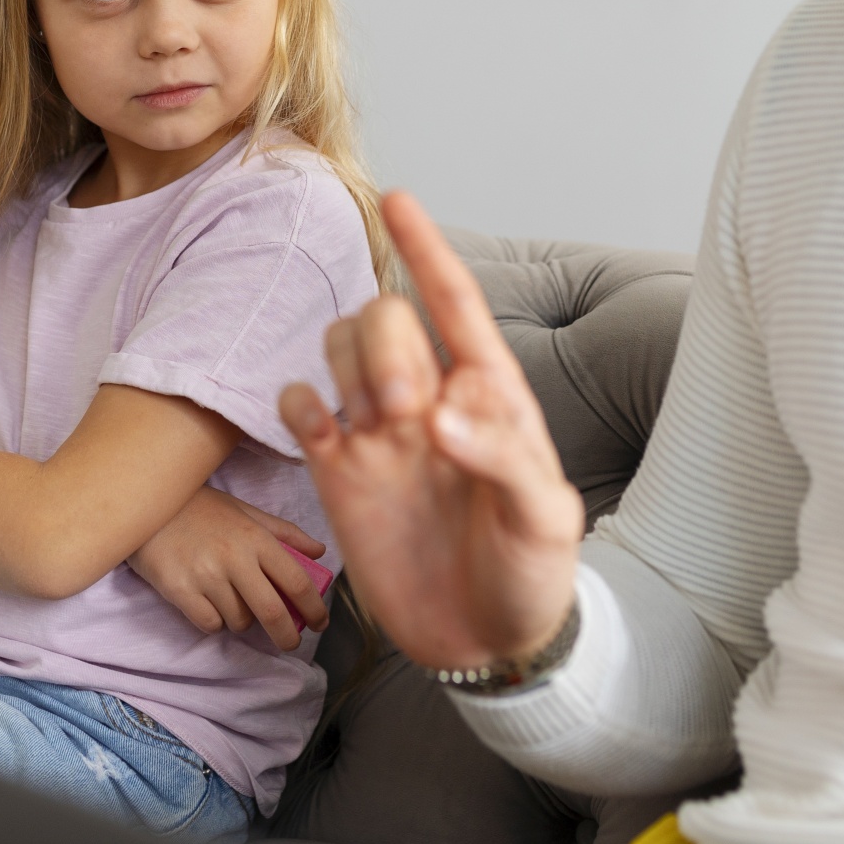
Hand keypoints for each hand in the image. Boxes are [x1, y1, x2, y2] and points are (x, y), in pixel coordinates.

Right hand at [130, 487, 330, 650]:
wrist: (146, 503)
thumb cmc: (200, 507)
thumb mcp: (244, 511)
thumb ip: (283, 532)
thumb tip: (319, 552)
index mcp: (255, 537)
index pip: (296, 580)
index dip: (314, 607)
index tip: (320, 623)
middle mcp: (234, 558)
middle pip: (272, 612)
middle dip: (287, 635)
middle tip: (291, 642)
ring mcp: (205, 576)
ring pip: (239, 621)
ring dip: (242, 619)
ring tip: (230, 599)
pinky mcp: (179, 591)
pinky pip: (210, 624)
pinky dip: (215, 620)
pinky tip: (208, 602)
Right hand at [278, 191, 584, 671]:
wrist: (488, 643)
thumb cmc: (532, 573)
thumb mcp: (545, 518)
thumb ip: (502, 457)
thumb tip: (441, 416)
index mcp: (489, 393)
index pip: (454, 303)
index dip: (427, 250)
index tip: (399, 200)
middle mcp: (429, 400)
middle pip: (385, 317)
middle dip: (386, 346)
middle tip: (403, 412)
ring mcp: (380, 434)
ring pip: (340, 347)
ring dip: (347, 367)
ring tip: (374, 426)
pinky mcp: (339, 473)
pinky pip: (301, 405)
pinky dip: (299, 401)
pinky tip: (321, 429)